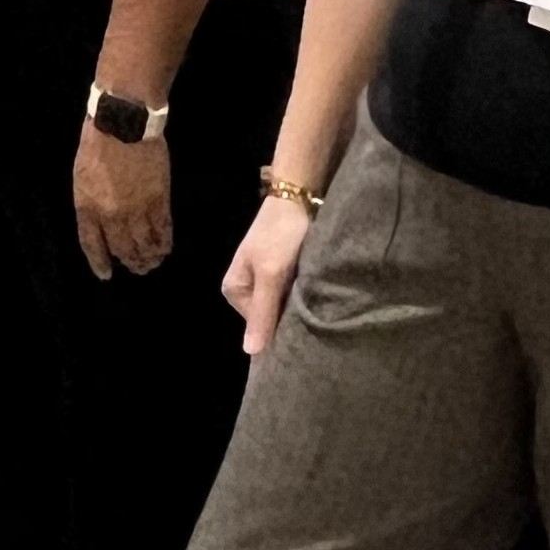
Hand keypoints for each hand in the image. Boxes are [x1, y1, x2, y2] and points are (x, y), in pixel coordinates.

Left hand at [74, 121, 173, 279]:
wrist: (123, 123)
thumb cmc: (98, 143)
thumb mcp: (82, 176)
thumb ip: (90, 201)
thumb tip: (102, 221)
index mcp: (87, 208)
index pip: (92, 244)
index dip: (100, 262)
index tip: (106, 274)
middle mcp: (111, 215)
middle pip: (121, 249)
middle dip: (129, 262)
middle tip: (137, 268)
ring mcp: (136, 210)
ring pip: (143, 244)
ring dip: (148, 257)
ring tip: (152, 262)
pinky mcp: (159, 200)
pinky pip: (162, 229)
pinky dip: (164, 242)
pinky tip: (164, 247)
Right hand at [225, 191, 314, 353]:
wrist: (297, 196)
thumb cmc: (280, 235)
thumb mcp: (271, 274)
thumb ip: (263, 313)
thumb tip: (250, 353)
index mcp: (233, 290)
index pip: (259, 326)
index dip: (280, 328)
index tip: (302, 328)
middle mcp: (245, 288)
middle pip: (270, 315)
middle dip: (289, 315)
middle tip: (313, 314)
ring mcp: (263, 279)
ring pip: (282, 304)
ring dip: (298, 304)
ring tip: (316, 302)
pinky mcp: (280, 270)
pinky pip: (290, 292)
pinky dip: (302, 293)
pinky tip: (316, 292)